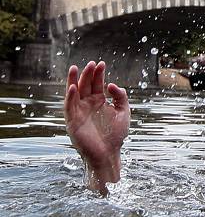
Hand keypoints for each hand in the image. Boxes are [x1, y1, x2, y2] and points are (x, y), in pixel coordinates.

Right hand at [64, 61, 129, 190]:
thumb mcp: (124, 112)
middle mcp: (88, 104)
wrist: (109, 154)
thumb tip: (111, 84)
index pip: (97, 84)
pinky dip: (70, 96)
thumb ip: (121, 97)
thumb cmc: (116, 135)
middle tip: (91, 63)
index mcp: (99, 102)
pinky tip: (73, 87)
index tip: (101, 63)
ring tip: (75, 68)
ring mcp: (79, 111)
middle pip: (85, 85)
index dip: (98, 74)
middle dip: (87, 74)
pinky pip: (69, 106)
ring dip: (74, 80)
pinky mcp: (72, 121)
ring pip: (74, 92)